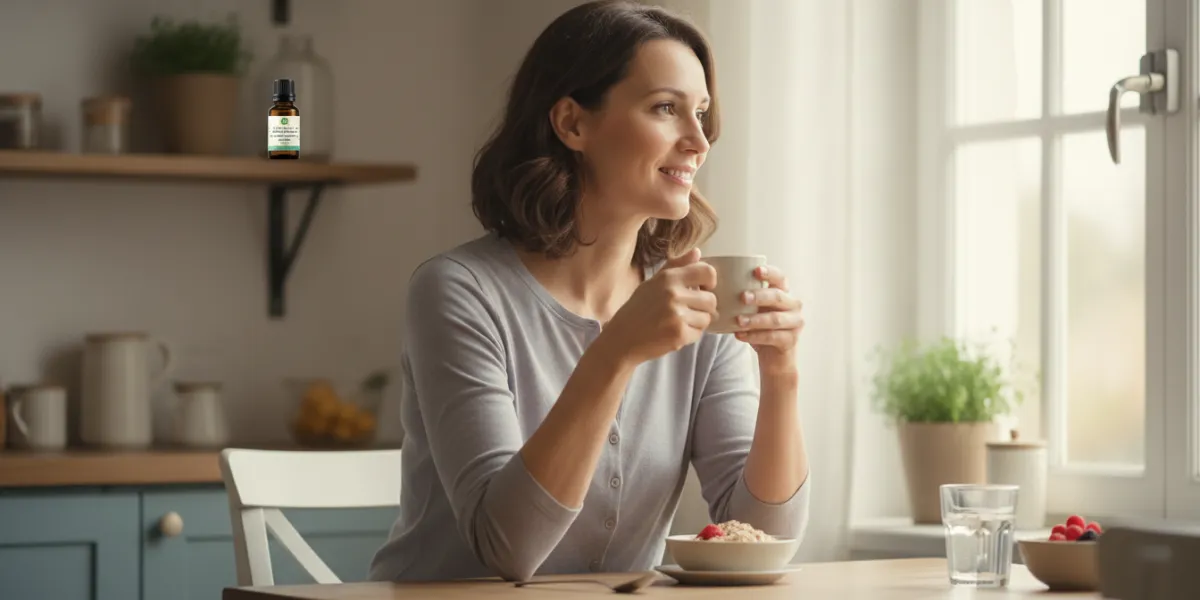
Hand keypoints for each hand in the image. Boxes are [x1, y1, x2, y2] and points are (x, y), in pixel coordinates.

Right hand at [601, 248, 716, 365]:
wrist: (622, 338)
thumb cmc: (638, 310)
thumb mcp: (653, 282)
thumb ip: (676, 266)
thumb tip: (698, 252)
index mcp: (668, 278)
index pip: (707, 272)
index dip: (710, 282)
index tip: (703, 289)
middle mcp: (673, 293)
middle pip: (711, 299)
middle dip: (703, 308)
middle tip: (688, 312)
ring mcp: (677, 315)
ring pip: (707, 318)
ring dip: (697, 322)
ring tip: (679, 323)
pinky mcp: (679, 334)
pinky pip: (699, 333)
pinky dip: (690, 335)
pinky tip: (675, 333)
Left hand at [733, 264, 804, 374]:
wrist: (774, 357)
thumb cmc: (760, 327)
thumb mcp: (753, 309)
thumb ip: (743, 297)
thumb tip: (712, 284)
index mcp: (784, 292)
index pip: (780, 277)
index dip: (770, 273)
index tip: (755, 271)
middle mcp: (793, 305)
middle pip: (778, 297)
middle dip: (760, 296)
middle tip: (742, 297)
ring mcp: (795, 323)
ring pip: (775, 319)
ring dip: (755, 319)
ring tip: (738, 321)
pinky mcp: (791, 340)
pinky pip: (772, 337)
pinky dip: (755, 336)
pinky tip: (740, 336)